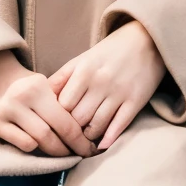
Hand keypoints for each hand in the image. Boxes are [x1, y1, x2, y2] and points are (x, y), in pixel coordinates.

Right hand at [0, 51, 94, 157]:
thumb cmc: (26, 86)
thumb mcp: (45, 85)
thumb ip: (62, 104)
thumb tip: (88, 131)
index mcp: (38, 86)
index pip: (67, 119)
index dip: (82, 138)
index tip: (92, 148)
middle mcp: (21, 97)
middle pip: (55, 132)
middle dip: (72, 148)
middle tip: (82, 155)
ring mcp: (6, 111)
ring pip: (39, 141)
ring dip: (55, 152)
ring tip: (65, 153)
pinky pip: (22, 144)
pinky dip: (35, 148)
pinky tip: (41, 148)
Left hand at [48, 22, 162, 151]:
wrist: (145, 40)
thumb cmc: (108, 52)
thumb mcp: (82, 59)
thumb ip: (61, 78)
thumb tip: (40, 97)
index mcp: (83, 71)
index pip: (62, 105)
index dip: (56, 118)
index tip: (54, 125)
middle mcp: (100, 82)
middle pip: (77, 118)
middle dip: (71, 131)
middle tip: (67, 138)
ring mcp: (119, 93)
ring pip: (96, 126)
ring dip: (88, 137)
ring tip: (83, 141)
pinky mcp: (136, 101)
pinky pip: (119, 126)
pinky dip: (108, 139)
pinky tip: (101, 145)